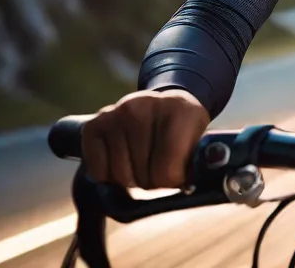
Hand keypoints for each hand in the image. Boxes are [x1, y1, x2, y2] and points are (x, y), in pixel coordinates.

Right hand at [81, 89, 210, 189]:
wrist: (166, 106)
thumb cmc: (184, 132)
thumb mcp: (200, 142)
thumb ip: (197, 166)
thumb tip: (191, 188)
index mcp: (179, 111)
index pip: (167, 172)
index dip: (173, 182)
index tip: (178, 174)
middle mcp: (144, 106)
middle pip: (143, 177)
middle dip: (153, 183)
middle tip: (159, 168)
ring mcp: (116, 114)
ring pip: (120, 177)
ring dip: (132, 181)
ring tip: (143, 163)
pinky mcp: (94, 124)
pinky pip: (99, 172)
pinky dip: (110, 176)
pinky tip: (124, 160)